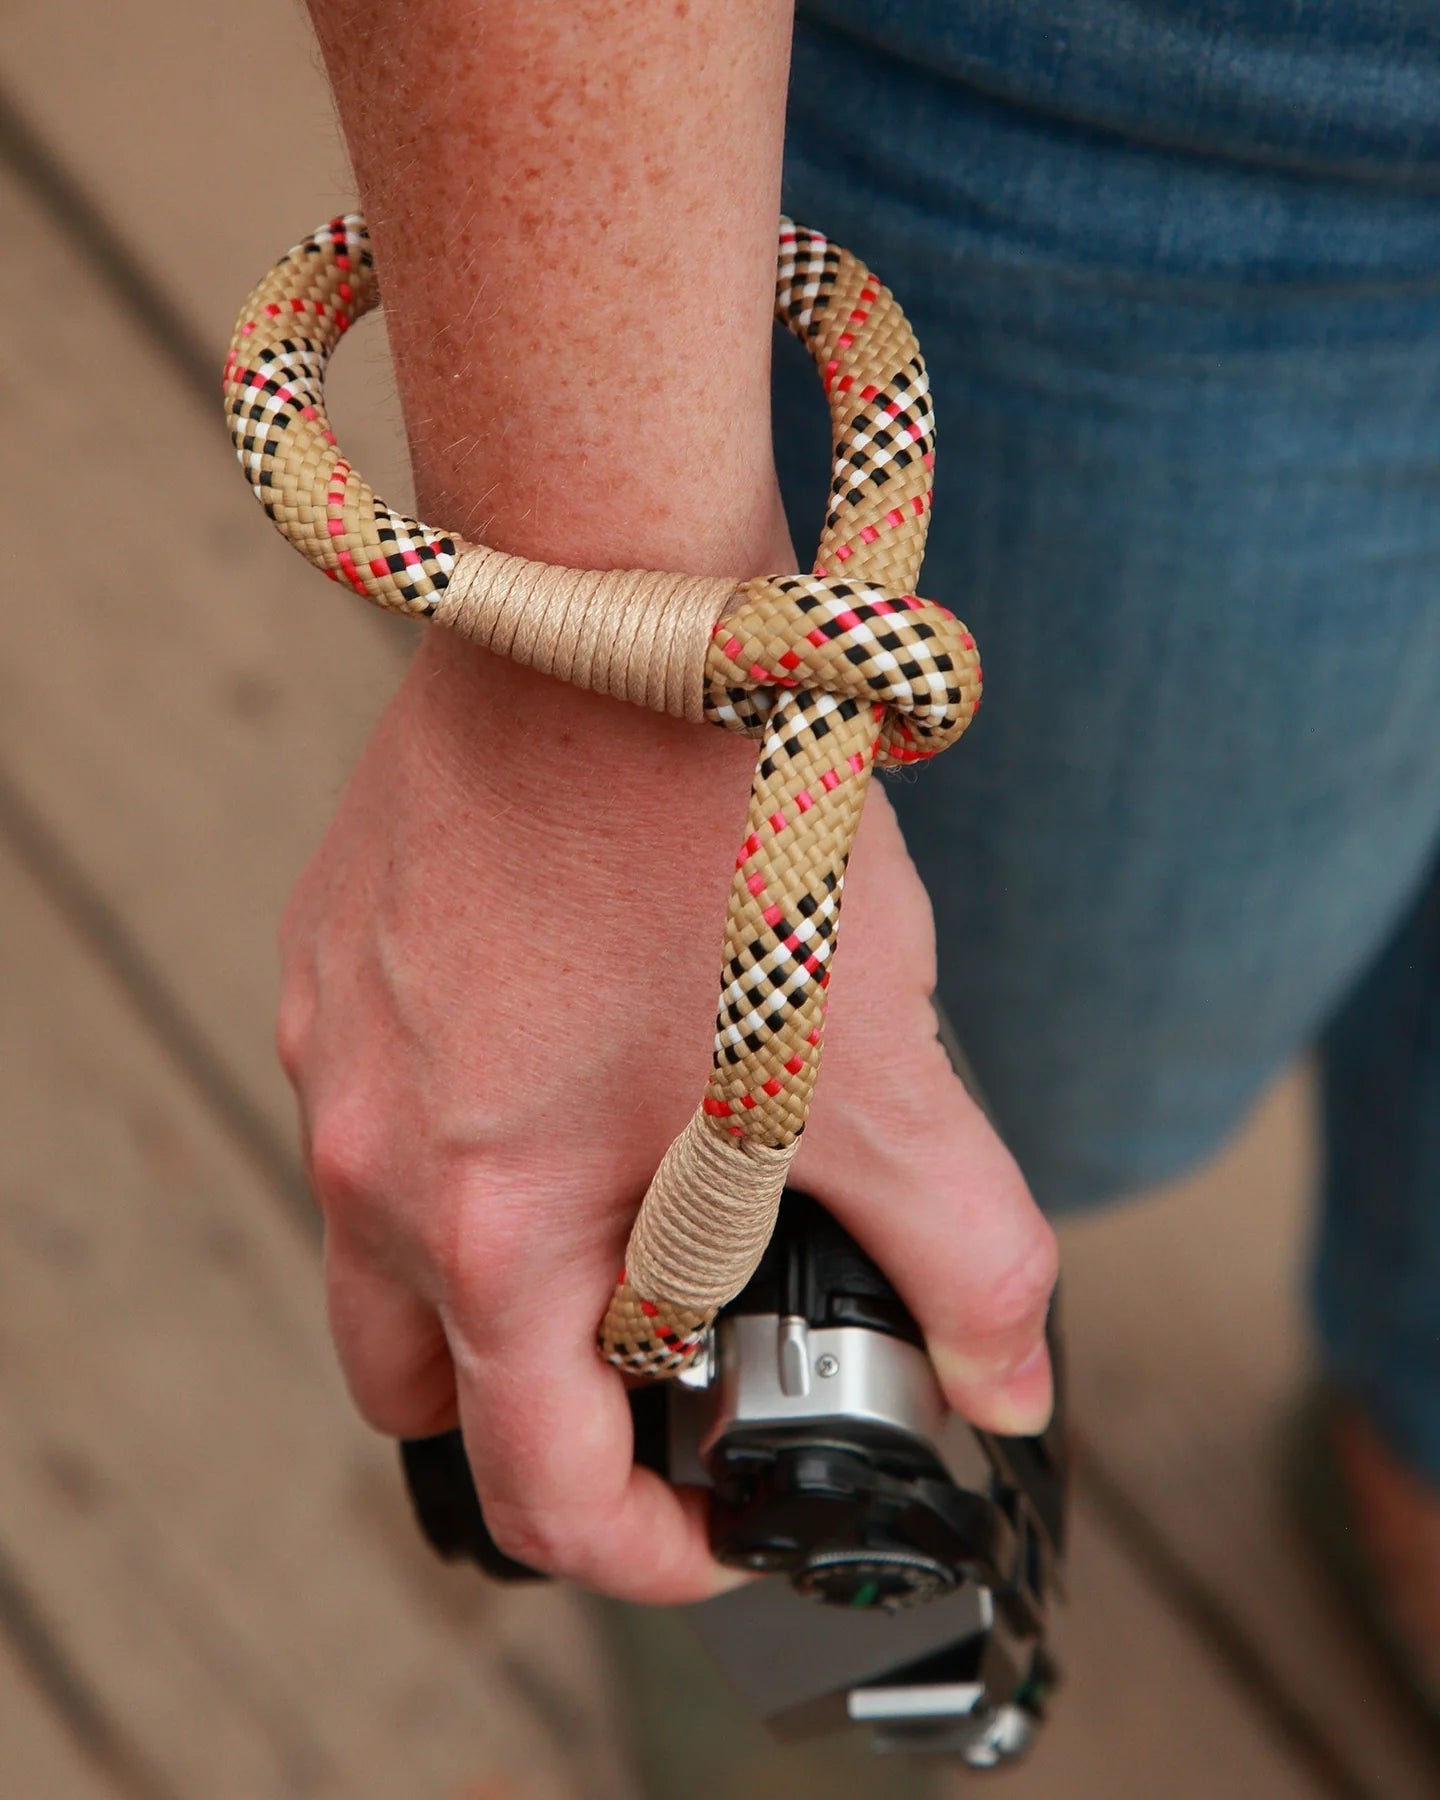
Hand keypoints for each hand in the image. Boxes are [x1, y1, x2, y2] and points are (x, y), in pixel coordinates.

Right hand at [278, 629, 1057, 1604]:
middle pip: (423, 1396)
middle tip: (659, 1373)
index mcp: (487, 1222)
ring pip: (382, 1260)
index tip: (717, 1518)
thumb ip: (964, 1248)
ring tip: (619, 1205)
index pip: (537, 1486)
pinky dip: (458, 1149)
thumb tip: (1008, 1379)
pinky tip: (566, 1063)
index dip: (646, 1546)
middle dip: (542, 1425)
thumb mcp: (868, 1062)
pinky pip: (371, 1119)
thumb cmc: (722, 825)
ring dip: (492, 1284)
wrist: (616, 613)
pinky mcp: (330, 966)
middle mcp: (375, 1158)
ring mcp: (336, 1059)